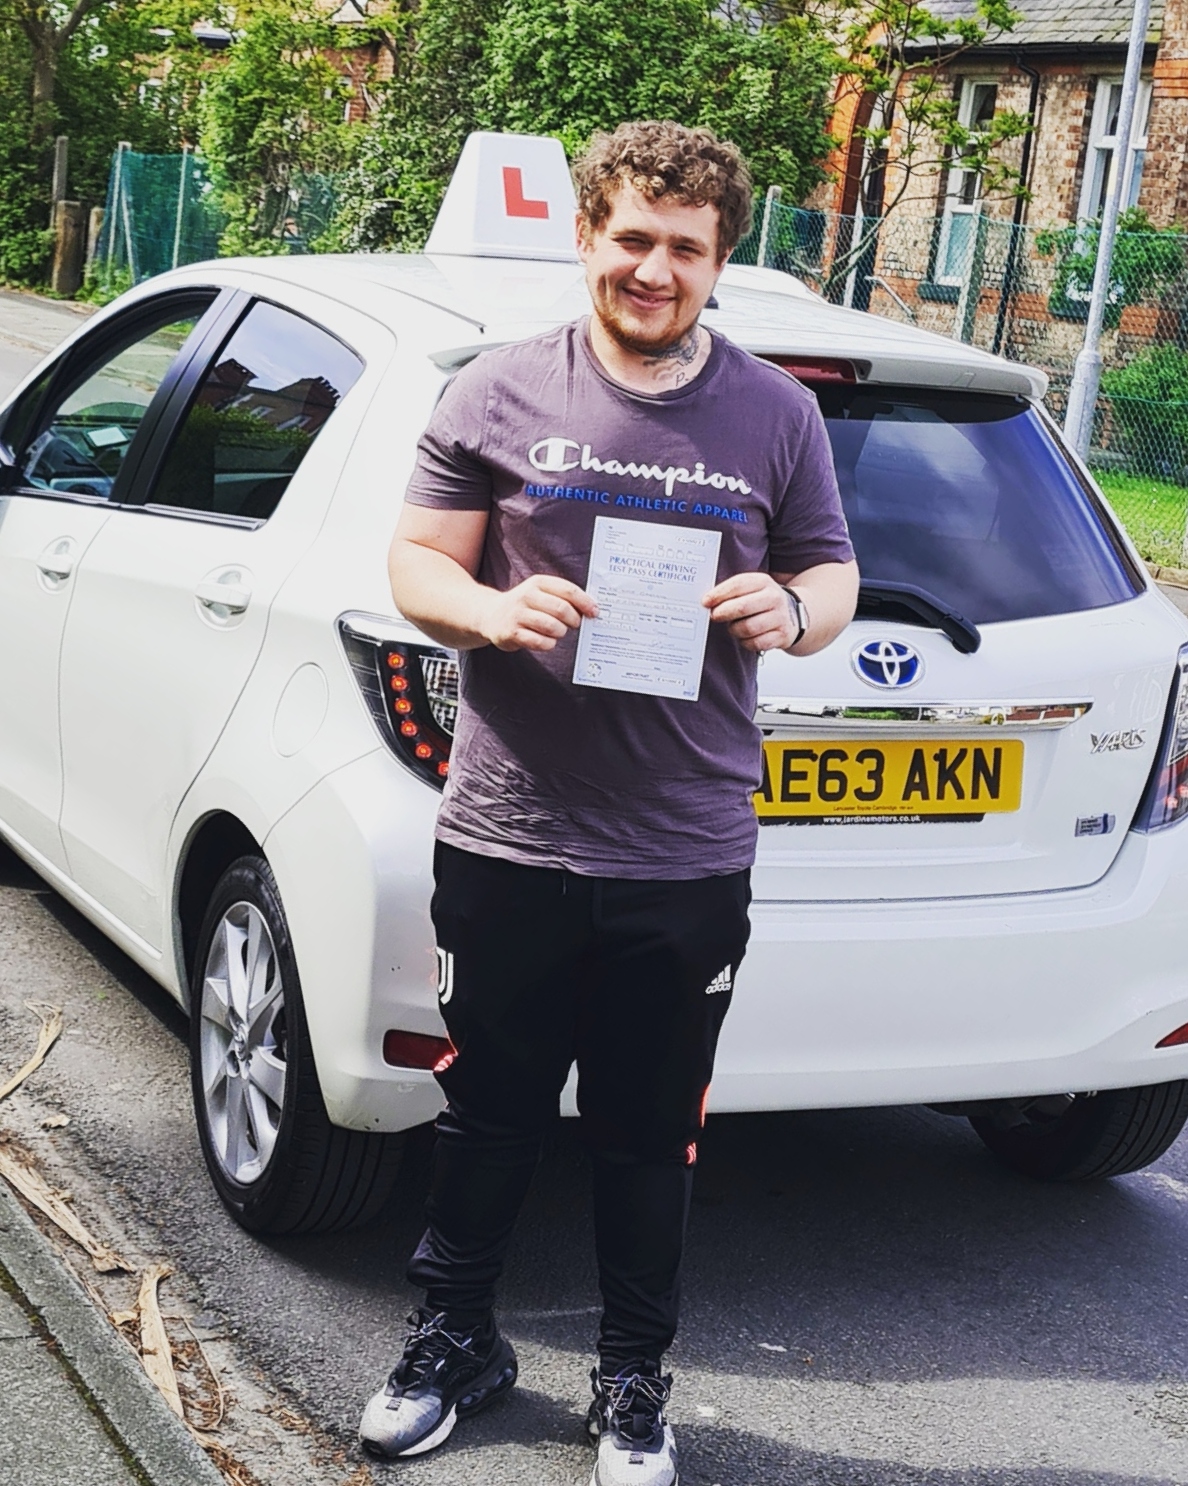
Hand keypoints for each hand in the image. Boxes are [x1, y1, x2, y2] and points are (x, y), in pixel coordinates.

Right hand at [478, 574, 597, 652]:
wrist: (490, 615)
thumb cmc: (525, 606)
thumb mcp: (541, 594)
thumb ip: (563, 598)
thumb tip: (591, 610)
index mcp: (538, 583)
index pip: (568, 590)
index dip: (585, 603)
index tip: (594, 612)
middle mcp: (526, 596)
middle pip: (562, 609)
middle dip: (574, 620)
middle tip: (575, 624)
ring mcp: (517, 614)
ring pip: (552, 626)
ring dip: (561, 632)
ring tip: (559, 632)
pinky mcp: (511, 632)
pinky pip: (540, 642)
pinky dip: (549, 644)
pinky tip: (547, 641)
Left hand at [704, 572, 799, 653]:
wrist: (792, 614)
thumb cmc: (762, 601)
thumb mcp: (751, 588)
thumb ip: (731, 592)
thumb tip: (707, 601)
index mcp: (763, 582)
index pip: (737, 585)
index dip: (718, 594)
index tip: (705, 602)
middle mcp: (774, 598)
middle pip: (742, 607)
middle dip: (723, 613)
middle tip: (714, 616)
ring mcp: (780, 617)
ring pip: (747, 628)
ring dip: (734, 630)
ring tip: (733, 627)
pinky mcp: (782, 635)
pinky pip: (756, 643)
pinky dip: (745, 642)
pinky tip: (744, 637)